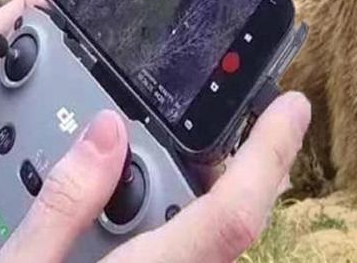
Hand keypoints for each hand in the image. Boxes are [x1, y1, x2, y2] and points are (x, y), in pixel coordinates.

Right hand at [0, 91, 309, 262]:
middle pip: (240, 221)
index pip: (234, 213)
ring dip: (227, 192)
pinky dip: (203, 220)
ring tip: (217, 150)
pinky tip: (180, 203)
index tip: (292, 108)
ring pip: (224, 240)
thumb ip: (64, 203)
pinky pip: (205, 253)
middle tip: (260, 116)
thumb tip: (105, 133)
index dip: (270, 154)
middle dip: (255, 166)